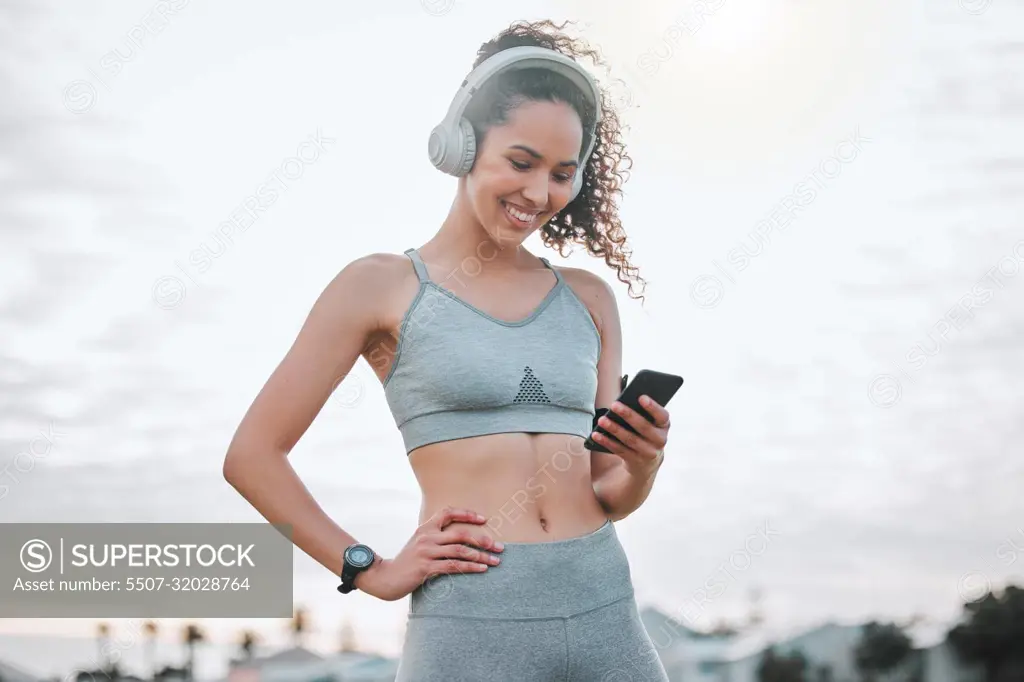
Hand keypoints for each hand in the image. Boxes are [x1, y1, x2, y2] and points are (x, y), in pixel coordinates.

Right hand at [354, 507, 503, 601]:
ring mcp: (426, 552)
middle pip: (460, 533)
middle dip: (483, 539)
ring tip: (495, 560)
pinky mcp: (426, 567)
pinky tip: (482, 569)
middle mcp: (427, 537)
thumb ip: (435, 537)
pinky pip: (453, 565)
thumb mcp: (419, 543)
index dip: (467, 514)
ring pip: (460, 550)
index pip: (448, 512)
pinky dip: (470, 567)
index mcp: (426, 527)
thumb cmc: (406, 561)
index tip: (484, 519)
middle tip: (499, 546)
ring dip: (481, 556)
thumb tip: (459, 537)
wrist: (386, 577)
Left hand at [591, 395, 670, 475]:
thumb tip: (623, 402)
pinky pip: (619, 450)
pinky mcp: (635, 461)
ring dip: (614, 429)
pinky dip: (607, 441)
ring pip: (630, 439)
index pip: (662, 416)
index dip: (653, 407)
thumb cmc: (645, 433)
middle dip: (628, 415)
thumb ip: (642, 413)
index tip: (641, 397)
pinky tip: (596, 434)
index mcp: (664, 426)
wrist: (647, 462)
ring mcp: (648, 453)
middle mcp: (660, 440)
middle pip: (643, 427)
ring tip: (602, 420)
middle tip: (614, 405)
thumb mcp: (650, 424)